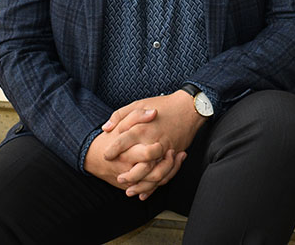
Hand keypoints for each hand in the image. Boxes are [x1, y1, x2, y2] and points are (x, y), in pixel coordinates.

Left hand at [86, 91, 204, 198]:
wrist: (189, 107)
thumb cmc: (162, 105)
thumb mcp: (139, 104)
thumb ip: (120, 115)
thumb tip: (105, 128)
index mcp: (142, 128)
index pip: (122, 143)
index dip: (112, 151)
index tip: (105, 156)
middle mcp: (153, 141)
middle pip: (138, 164)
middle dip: (128, 175)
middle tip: (118, 178)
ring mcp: (165, 150)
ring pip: (152, 174)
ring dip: (141, 185)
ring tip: (130, 189)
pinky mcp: (174, 155)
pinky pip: (165, 174)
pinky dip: (155, 185)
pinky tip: (145, 191)